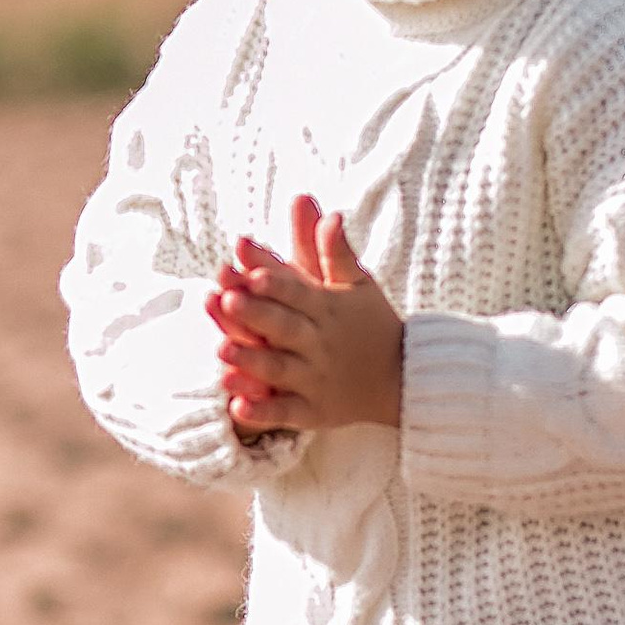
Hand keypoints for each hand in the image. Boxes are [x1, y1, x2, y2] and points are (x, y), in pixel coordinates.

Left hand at [205, 192, 403, 435]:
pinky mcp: (312, 412)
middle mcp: (320, 344)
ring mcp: (316, 380)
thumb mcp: (356, 283)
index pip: (299, 292)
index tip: (251, 268)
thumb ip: (333, 250)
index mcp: (328, 309)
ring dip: (251, 363)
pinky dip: (262, 413)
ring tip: (221, 352)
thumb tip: (326, 210)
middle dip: (256, 315)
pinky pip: (285, 413)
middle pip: (284, 328)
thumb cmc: (369, 322)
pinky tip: (235, 408)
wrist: (403, 378)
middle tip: (226, 299)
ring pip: (280, 371)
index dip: (276, 281)